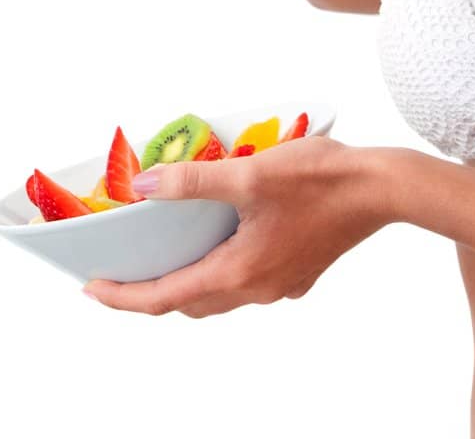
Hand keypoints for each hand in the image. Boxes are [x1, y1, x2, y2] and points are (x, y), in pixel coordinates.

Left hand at [82, 136, 393, 316]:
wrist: (384, 188)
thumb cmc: (322, 178)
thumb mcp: (251, 173)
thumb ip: (194, 181)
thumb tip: (145, 187)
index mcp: (238, 272)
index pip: (164, 298)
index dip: (123, 296)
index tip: (91, 288)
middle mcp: (257, 289)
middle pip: (190, 302)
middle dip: (150, 292)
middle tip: (120, 273)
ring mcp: (280, 284)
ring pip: (220, 294)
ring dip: (188, 281)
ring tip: (165, 257)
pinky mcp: (298, 270)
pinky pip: (248, 280)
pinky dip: (223, 268)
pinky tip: (225, 238)